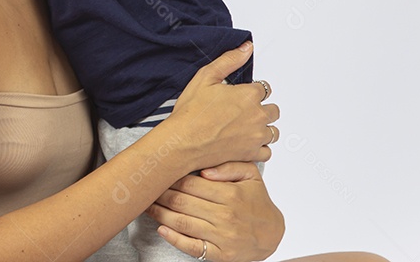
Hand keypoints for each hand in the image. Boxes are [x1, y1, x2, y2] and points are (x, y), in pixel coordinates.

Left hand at [148, 162, 283, 261]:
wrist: (272, 234)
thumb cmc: (257, 201)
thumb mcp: (251, 176)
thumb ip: (230, 166)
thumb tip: (205, 170)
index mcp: (231, 193)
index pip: (191, 184)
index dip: (170, 178)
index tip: (158, 173)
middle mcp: (225, 215)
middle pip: (182, 202)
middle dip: (160, 194)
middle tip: (147, 187)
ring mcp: (221, 237)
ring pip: (182, 222)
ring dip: (160, 213)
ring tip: (147, 205)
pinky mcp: (219, 254)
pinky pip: (191, 246)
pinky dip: (173, 238)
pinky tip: (161, 229)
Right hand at [165, 42, 278, 169]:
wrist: (183, 141)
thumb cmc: (192, 112)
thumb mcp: (206, 76)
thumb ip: (230, 60)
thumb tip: (247, 48)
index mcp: (249, 95)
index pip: (264, 88)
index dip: (252, 91)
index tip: (241, 95)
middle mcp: (258, 115)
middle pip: (273, 109)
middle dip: (261, 108)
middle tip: (244, 111)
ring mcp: (256, 136)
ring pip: (273, 131)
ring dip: (264, 127)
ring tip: (248, 127)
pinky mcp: (251, 154)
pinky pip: (267, 152)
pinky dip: (261, 148)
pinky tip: (249, 143)